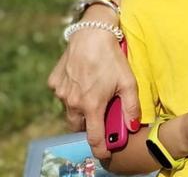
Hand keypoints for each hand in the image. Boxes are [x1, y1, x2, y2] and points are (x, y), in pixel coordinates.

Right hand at [48, 19, 139, 158]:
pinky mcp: (54, 82)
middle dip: (89, 124)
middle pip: (78, 125)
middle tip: (100, 114)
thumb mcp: (128, 82)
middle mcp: (73, 102)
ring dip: (80, 108)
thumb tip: (132, 125)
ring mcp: (61, 92)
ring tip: (93, 92)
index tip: (104, 153)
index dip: (100, 148)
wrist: (91, 34)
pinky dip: (72, 93)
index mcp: (92, 105)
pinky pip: (63, 95)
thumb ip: (131, 107)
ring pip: (70, 110)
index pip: (93, 136)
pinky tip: (83, 80)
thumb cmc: (112, 58)